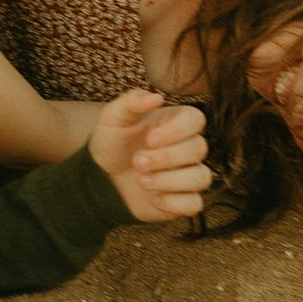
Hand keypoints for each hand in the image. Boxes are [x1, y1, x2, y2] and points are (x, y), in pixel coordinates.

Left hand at [88, 90, 210, 221]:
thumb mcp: (113, 118)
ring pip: (201, 177)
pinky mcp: (182, 200)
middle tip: (136, 162)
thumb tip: (158, 97)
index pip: (195, 119)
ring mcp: (187, 174)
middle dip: (166, 157)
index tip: (150, 139)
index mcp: (175, 122)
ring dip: (170, 180)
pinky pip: (195, 204)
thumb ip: (132, 102)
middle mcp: (186, 147)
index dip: (177, 130)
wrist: (101, 177)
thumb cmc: (112, 143)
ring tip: (142, 181)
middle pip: (199, 148)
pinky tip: (153, 199)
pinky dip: (174, 202)